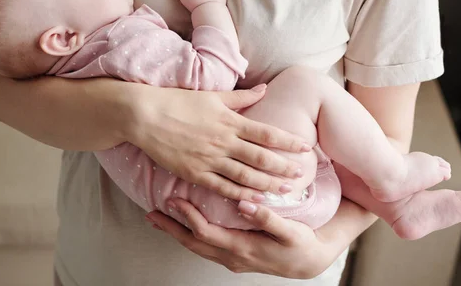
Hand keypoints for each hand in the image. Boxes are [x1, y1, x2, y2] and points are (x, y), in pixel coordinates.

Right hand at [126, 84, 310, 201]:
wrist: (145, 116)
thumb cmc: (179, 102)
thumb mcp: (213, 95)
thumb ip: (241, 97)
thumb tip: (265, 88)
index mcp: (229, 121)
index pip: (266, 133)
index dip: (288, 141)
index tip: (305, 148)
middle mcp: (223, 141)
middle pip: (260, 158)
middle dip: (283, 168)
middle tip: (301, 175)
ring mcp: (209, 159)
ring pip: (245, 176)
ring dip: (267, 184)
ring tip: (285, 191)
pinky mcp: (195, 173)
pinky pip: (222, 187)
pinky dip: (240, 195)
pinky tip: (253, 200)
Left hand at [145, 198, 338, 278]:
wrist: (309, 263)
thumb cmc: (301, 244)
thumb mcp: (290, 232)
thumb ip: (269, 219)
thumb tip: (246, 204)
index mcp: (242, 248)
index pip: (205, 232)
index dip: (187, 216)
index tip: (173, 199)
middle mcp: (232, 257)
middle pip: (193, 243)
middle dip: (171, 229)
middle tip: (151, 214)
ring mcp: (231, 259)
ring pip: (197, 246)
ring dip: (177, 233)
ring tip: (160, 220)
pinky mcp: (234, 255)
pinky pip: (205, 246)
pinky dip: (190, 235)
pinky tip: (185, 225)